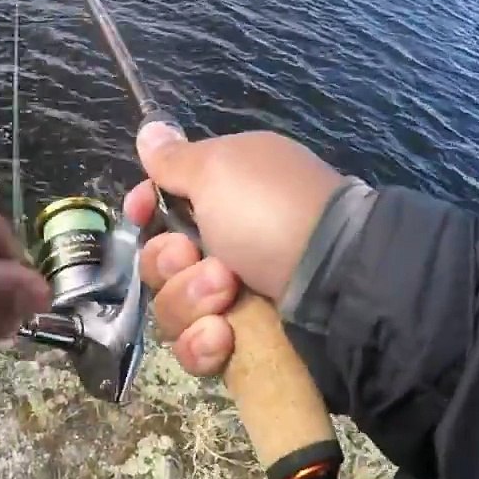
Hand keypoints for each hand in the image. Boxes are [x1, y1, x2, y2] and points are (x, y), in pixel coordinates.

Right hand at [122, 122, 346, 375]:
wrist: (338, 282)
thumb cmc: (271, 211)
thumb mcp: (218, 169)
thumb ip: (174, 158)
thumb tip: (149, 127)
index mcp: (220, 196)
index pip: (158, 207)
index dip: (143, 212)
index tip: (140, 214)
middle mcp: (223, 245)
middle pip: (157, 263)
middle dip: (170, 262)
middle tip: (200, 257)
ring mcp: (234, 297)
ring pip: (170, 310)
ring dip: (190, 301)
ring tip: (228, 292)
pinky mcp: (242, 342)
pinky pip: (194, 350)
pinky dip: (204, 344)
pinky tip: (225, 335)